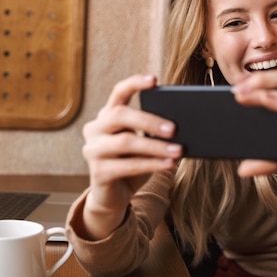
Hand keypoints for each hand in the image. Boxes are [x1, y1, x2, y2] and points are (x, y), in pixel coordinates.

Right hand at [80, 74, 181, 238]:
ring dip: (156, 146)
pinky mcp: (97, 172)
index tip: (154, 80)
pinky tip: (168, 164)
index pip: (119, 92)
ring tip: (179, 150)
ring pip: (126, 142)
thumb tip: (184, 128)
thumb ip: (154, 133)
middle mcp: (95, 129)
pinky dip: (151, 164)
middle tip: (174, 129)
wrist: (114, 196)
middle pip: (120, 115)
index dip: (135, 83)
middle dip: (149, 121)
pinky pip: (127, 166)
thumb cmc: (133, 163)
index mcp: (108, 115)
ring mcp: (92, 150)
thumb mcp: (144, 145)